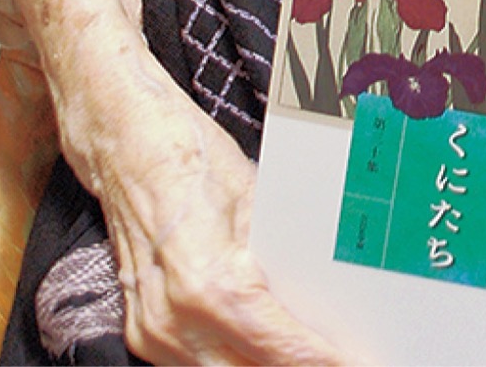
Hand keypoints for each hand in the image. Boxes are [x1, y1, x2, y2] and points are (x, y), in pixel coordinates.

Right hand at [12, 0, 360, 365]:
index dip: (325, 359)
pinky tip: (271, 351)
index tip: (362, 359)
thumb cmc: (190, 155)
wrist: (123, 141)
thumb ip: (286, 256)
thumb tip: (333, 291)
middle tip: (350, 356)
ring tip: (318, 351)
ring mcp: (153, 333)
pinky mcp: (143, 332)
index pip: (281, 347)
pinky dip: (238, 362)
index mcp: (207, 283)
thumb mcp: (257, 197)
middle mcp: (175, 321)